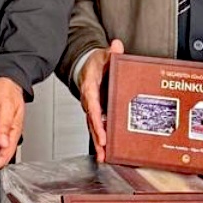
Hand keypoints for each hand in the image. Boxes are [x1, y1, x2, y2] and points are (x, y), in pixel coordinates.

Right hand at [79, 39, 124, 161]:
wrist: (86, 66)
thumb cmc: (95, 63)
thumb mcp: (103, 55)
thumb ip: (111, 52)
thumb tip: (116, 46)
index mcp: (90, 87)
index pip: (92, 105)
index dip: (97, 120)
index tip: (102, 132)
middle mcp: (89, 100)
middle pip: (92, 121)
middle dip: (97, 137)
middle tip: (103, 150)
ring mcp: (92, 108)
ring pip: (94, 126)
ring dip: (98, 142)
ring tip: (104, 156)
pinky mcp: (97, 112)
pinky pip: (98, 126)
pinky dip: (101, 138)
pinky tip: (107, 150)